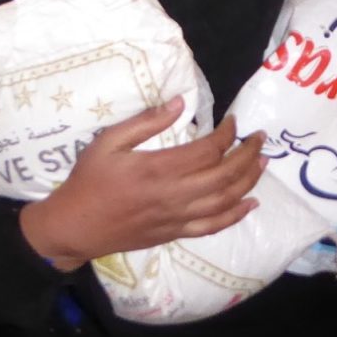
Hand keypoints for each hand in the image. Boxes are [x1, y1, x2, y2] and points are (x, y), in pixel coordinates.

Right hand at [19, 97, 264, 270]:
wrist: (75, 227)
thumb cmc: (89, 180)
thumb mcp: (108, 142)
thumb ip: (145, 122)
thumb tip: (179, 103)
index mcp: (158, 168)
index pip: (208, 150)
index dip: (227, 134)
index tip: (233, 121)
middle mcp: (174, 195)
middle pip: (225, 174)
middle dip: (247, 153)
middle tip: (259, 138)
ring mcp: (178, 218)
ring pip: (226, 200)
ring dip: (249, 180)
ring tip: (262, 162)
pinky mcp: (176, 234)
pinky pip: (214, 227)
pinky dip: (236, 215)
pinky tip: (251, 203)